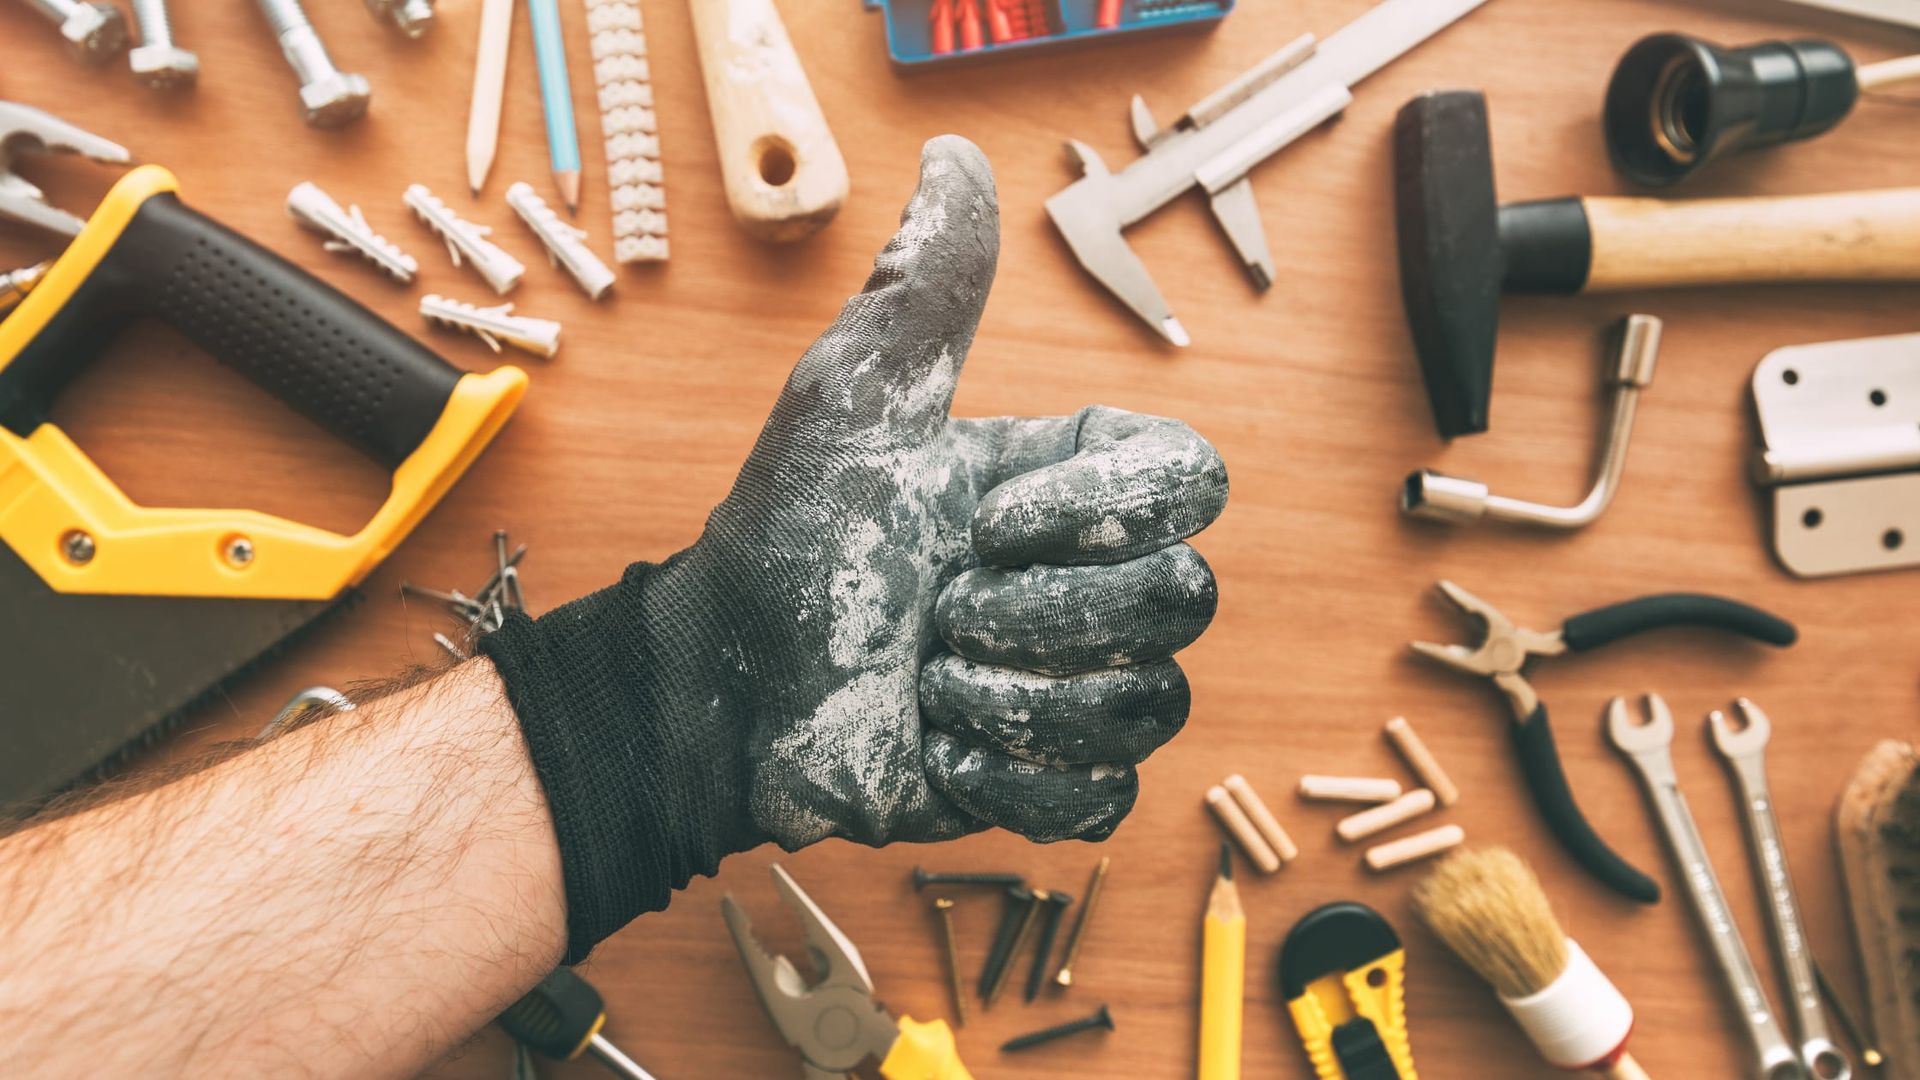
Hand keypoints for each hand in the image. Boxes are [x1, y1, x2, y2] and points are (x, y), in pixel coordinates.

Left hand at [482, 136, 1227, 959]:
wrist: (729, 680)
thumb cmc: (791, 532)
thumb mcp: (854, 401)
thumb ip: (922, 289)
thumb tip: (956, 158)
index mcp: (1073, 487)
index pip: (1191, 481)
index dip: (1099, 507)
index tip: (983, 520)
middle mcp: (1098, 582)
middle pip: (1184, 599)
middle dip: (1041, 614)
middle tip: (939, 610)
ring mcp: (1084, 686)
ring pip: (1152, 703)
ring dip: (1014, 696)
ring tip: (926, 677)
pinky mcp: (1055, 780)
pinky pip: (1102, 795)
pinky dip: (1011, 775)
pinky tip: (938, 745)